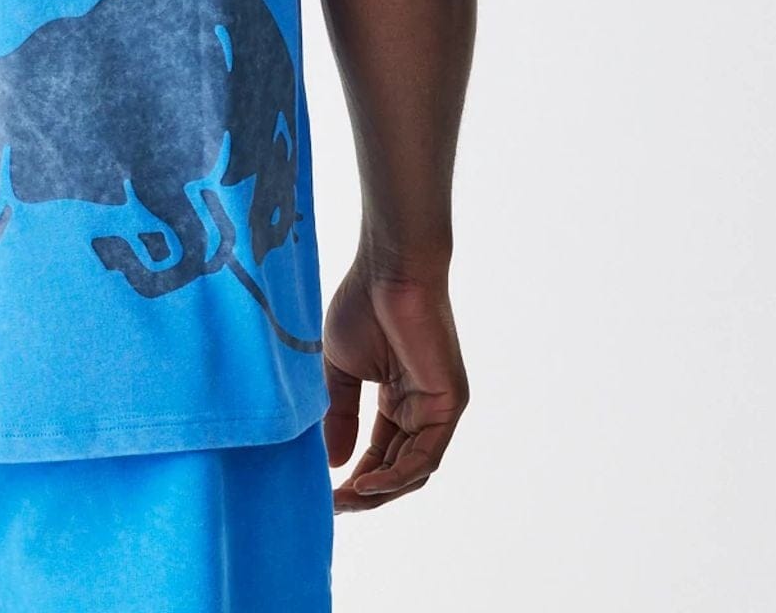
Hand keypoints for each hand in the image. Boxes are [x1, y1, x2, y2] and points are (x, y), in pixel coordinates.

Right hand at [322, 260, 468, 511]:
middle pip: (398, 468)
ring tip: (345, 499)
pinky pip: (425, 454)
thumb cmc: (363, 305)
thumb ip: (341, 415)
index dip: (356, 477)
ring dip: (380, 490)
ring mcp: (438, 408)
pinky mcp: (449, 404)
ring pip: (413, 469)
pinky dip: (396, 475)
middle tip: (334, 505)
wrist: (388, 270)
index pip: (382, 453)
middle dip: (366, 492)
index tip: (326, 493)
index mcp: (399, 400)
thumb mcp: (341, 370)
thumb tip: (332, 462)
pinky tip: (366, 482)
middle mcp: (422, 409)